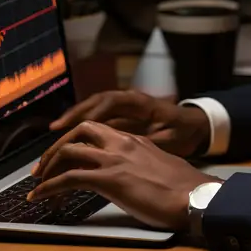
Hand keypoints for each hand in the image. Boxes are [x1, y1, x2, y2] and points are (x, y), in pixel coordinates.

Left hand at [29, 121, 219, 229]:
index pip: (98, 133)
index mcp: (136, 140)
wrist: (197, 196)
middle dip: (56, 147)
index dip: (77, 143)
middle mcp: (122, 143)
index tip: (66, 157)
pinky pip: (68, 179)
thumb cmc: (186, 190)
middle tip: (44, 167)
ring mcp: (114, 159)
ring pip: (68, 151)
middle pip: (78, 132)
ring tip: (37, 184)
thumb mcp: (162, 169)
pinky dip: (48, 188)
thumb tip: (136, 178)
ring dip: (47, 167)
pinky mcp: (108, 179)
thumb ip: (144, 166)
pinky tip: (39, 198)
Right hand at [50, 89, 209, 157]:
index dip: (92, 111)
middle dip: (73, 114)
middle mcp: (128, 102)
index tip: (76, 122)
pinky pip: (97, 122)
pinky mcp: (121, 120)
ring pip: (93, 111)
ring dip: (73, 121)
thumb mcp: (171, 138)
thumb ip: (150, 141)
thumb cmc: (184, 131)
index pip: (111, 102)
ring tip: (55, 133)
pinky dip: (82, 130)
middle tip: (55, 129)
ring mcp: (123, 109)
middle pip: (95, 104)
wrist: (195, 127)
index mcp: (141, 103)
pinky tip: (70, 143)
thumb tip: (133, 148)